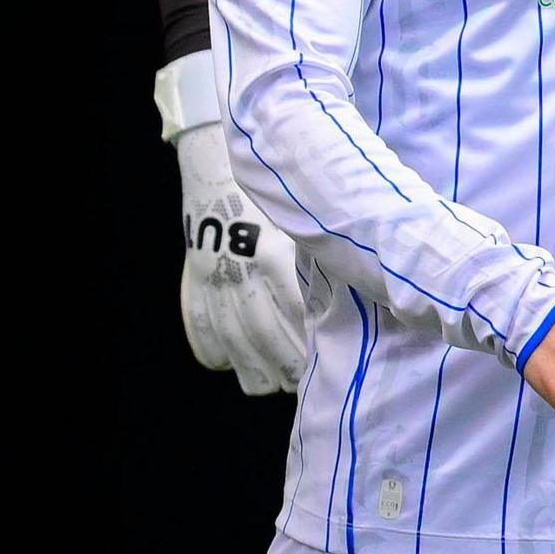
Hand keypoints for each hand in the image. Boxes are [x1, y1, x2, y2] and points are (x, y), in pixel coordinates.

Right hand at [170, 109, 306, 396]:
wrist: (217, 170)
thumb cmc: (272, 197)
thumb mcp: (299, 223)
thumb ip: (321, 258)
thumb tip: (360, 285)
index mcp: (272, 254)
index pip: (292, 313)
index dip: (305, 343)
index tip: (321, 362)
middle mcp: (241, 270)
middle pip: (262, 333)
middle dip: (283, 363)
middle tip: (299, 382)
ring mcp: (214, 277)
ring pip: (232, 337)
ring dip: (252, 366)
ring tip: (272, 384)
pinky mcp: (194, 280)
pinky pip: (200, 325)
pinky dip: (215, 351)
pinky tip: (231, 364)